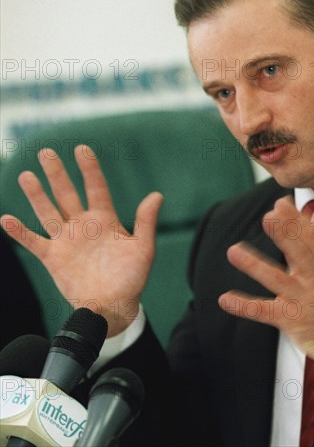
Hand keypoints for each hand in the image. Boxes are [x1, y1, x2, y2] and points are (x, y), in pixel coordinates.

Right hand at [1, 145, 162, 336]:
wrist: (113, 306)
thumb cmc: (131, 277)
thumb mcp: (143, 248)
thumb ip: (145, 222)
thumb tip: (157, 195)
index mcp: (104, 219)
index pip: (96, 187)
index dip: (89, 169)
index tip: (82, 149)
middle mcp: (82, 225)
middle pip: (67, 194)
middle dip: (57, 174)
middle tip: (46, 152)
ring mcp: (66, 240)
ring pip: (48, 211)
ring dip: (36, 195)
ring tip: (26, 175)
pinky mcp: (53, 258)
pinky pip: (34, 242)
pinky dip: (20, 232)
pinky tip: (7, 219)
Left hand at [218, 196, 313, 374]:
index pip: (311, 238)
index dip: (296, 220)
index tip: (280, 204)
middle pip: (299, 254)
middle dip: (284, 234)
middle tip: (268, 217)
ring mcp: (302, 300)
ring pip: (277, 279)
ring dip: (255, 265)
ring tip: (234, 251)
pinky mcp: (290, 320)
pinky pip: (264, 311)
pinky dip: (245, 306)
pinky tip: (226, 299)